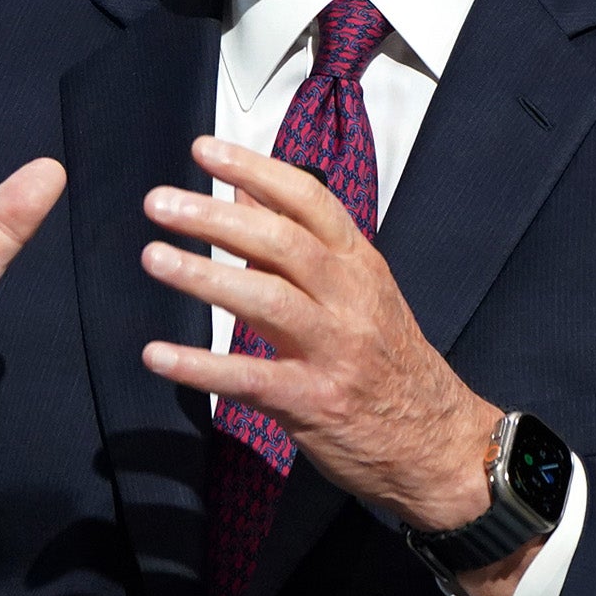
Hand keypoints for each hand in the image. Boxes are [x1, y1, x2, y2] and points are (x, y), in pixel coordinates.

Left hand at [136, 137, 541, 595]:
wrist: (442, 445)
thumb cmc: (390, 361)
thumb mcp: (358, 289)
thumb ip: (299, 240)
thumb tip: (243, 188)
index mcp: (360, 265)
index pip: (308, 201)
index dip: (255, 169)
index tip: (205, 150)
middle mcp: (350, 299)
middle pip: (281, 242)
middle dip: (216, 218)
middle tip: (160, 202)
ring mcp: (334, 350)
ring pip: (267, 300)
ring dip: (205, 276)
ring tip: (154, 257)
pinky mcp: (314, 402)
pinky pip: (250, 378)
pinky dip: (200, 366)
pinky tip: (157, 355)